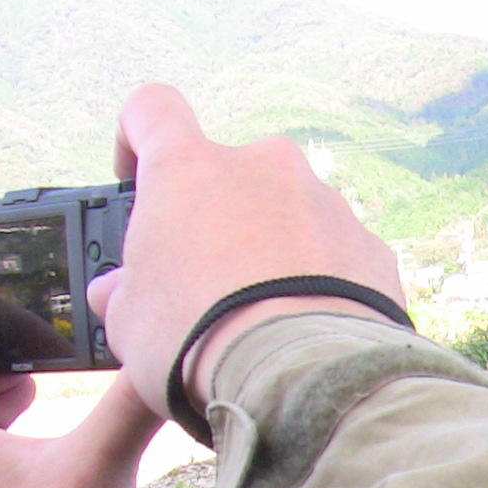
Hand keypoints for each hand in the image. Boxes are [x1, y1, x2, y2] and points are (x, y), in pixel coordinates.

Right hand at [87, 84, 405, 420]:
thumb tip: (116, 292)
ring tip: (266, 317)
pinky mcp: (371, 247)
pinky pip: (338, 255)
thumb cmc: (199, 340)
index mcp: (190, 168)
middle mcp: (264, 167)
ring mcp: (326, 202)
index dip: (137, 137)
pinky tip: (311, 329)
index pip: (152, 110)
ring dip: (275, 252)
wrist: (302, 377)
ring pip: (290, 215)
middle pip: (231, 174)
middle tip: (209, 280)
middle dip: (219, 218)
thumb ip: (122, 293)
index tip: (137, 176)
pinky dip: (324, 282)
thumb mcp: (129, 323)